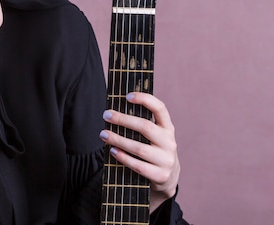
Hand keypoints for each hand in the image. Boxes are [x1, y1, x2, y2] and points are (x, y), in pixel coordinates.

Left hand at [99, 92, 179, 211]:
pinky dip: (123, 158)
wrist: (168, 178)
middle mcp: (169, 142)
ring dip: (118, 140)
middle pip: (145, 127)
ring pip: (139, 148)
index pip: (160, 108)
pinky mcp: (160, 176)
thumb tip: (115, 111)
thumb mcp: (154, 136)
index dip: (145, 99)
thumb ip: (141, 124)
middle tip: (106, 115)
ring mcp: (166, 160)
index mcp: (168, 128)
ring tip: (104, 134)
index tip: (127, 96)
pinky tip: (113, 151)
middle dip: (123, 120)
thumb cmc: (153, 150)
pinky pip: (138, 166)